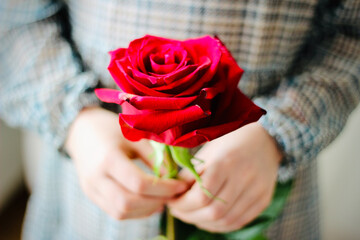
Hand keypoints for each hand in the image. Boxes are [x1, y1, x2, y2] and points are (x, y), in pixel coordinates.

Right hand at [65, 107, 186, 219]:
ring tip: (163, 200)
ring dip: (146, 210)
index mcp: (108, 158)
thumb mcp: (134, 137)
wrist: (82, 130)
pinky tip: (149, 203)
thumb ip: (154, 157)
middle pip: (128, 203)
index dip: (164, 188)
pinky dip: (135, 212)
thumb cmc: (111, 129)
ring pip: (121, 212)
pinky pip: (115, 212)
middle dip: (156, 202)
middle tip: (174, 195)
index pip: (139, 183)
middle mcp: (96, 177)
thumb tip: (174, 177)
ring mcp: (91, 189)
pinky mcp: (92, 195)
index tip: (180, 185)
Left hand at [168, 122, 281, 232]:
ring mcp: (256, 191)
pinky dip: (220, 225)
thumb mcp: (208, 152)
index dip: (182, 203)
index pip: (201, 195)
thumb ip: (191, 174)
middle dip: (189, 215)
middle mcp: (243, 177)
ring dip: (203, 223)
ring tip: (190, 216)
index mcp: (226, 161)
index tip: (171, 202)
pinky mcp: (263, 200)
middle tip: (177, 211)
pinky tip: (208, 220)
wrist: (265, 140)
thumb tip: (173, 194)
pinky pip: (239, 222)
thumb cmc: (230, 142)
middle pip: (213, 211)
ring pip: (226, 221)